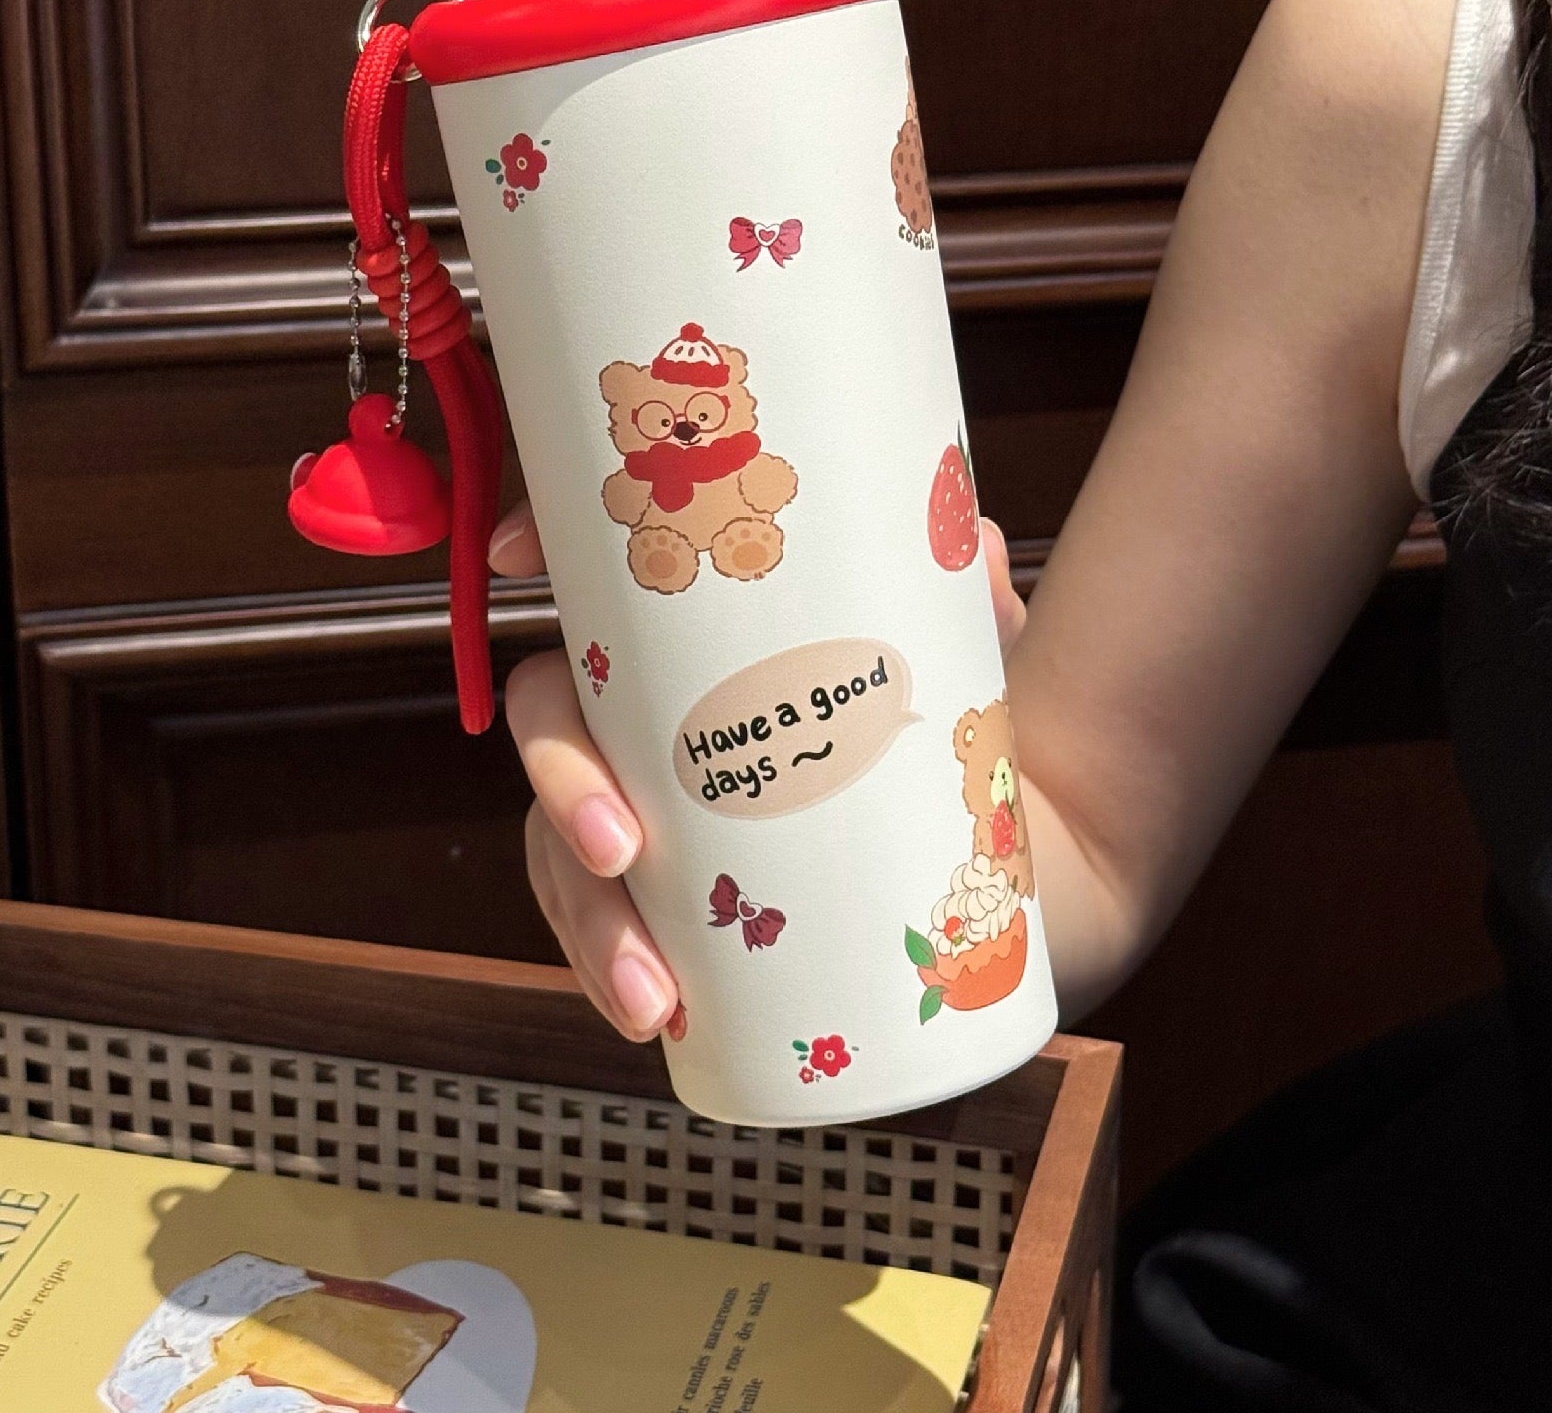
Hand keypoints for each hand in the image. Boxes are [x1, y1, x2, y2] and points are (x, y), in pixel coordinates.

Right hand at [492, 501, 1025, 1041]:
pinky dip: (610, 976)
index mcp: (697, 640)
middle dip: (561, 783)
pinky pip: (610, 935)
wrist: (1036, 863)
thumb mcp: (972, 646)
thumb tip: (980, 538)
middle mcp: (653, 720)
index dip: (532, 546)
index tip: (516, 556)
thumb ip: (969, 582)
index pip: (593, 581)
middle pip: (553, 724)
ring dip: (586, 920)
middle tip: (621, 847)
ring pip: (564, 850)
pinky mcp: (682, 907)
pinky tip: (652, 1013)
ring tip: (652, 988)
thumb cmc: (976, 726)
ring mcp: (655, 814)